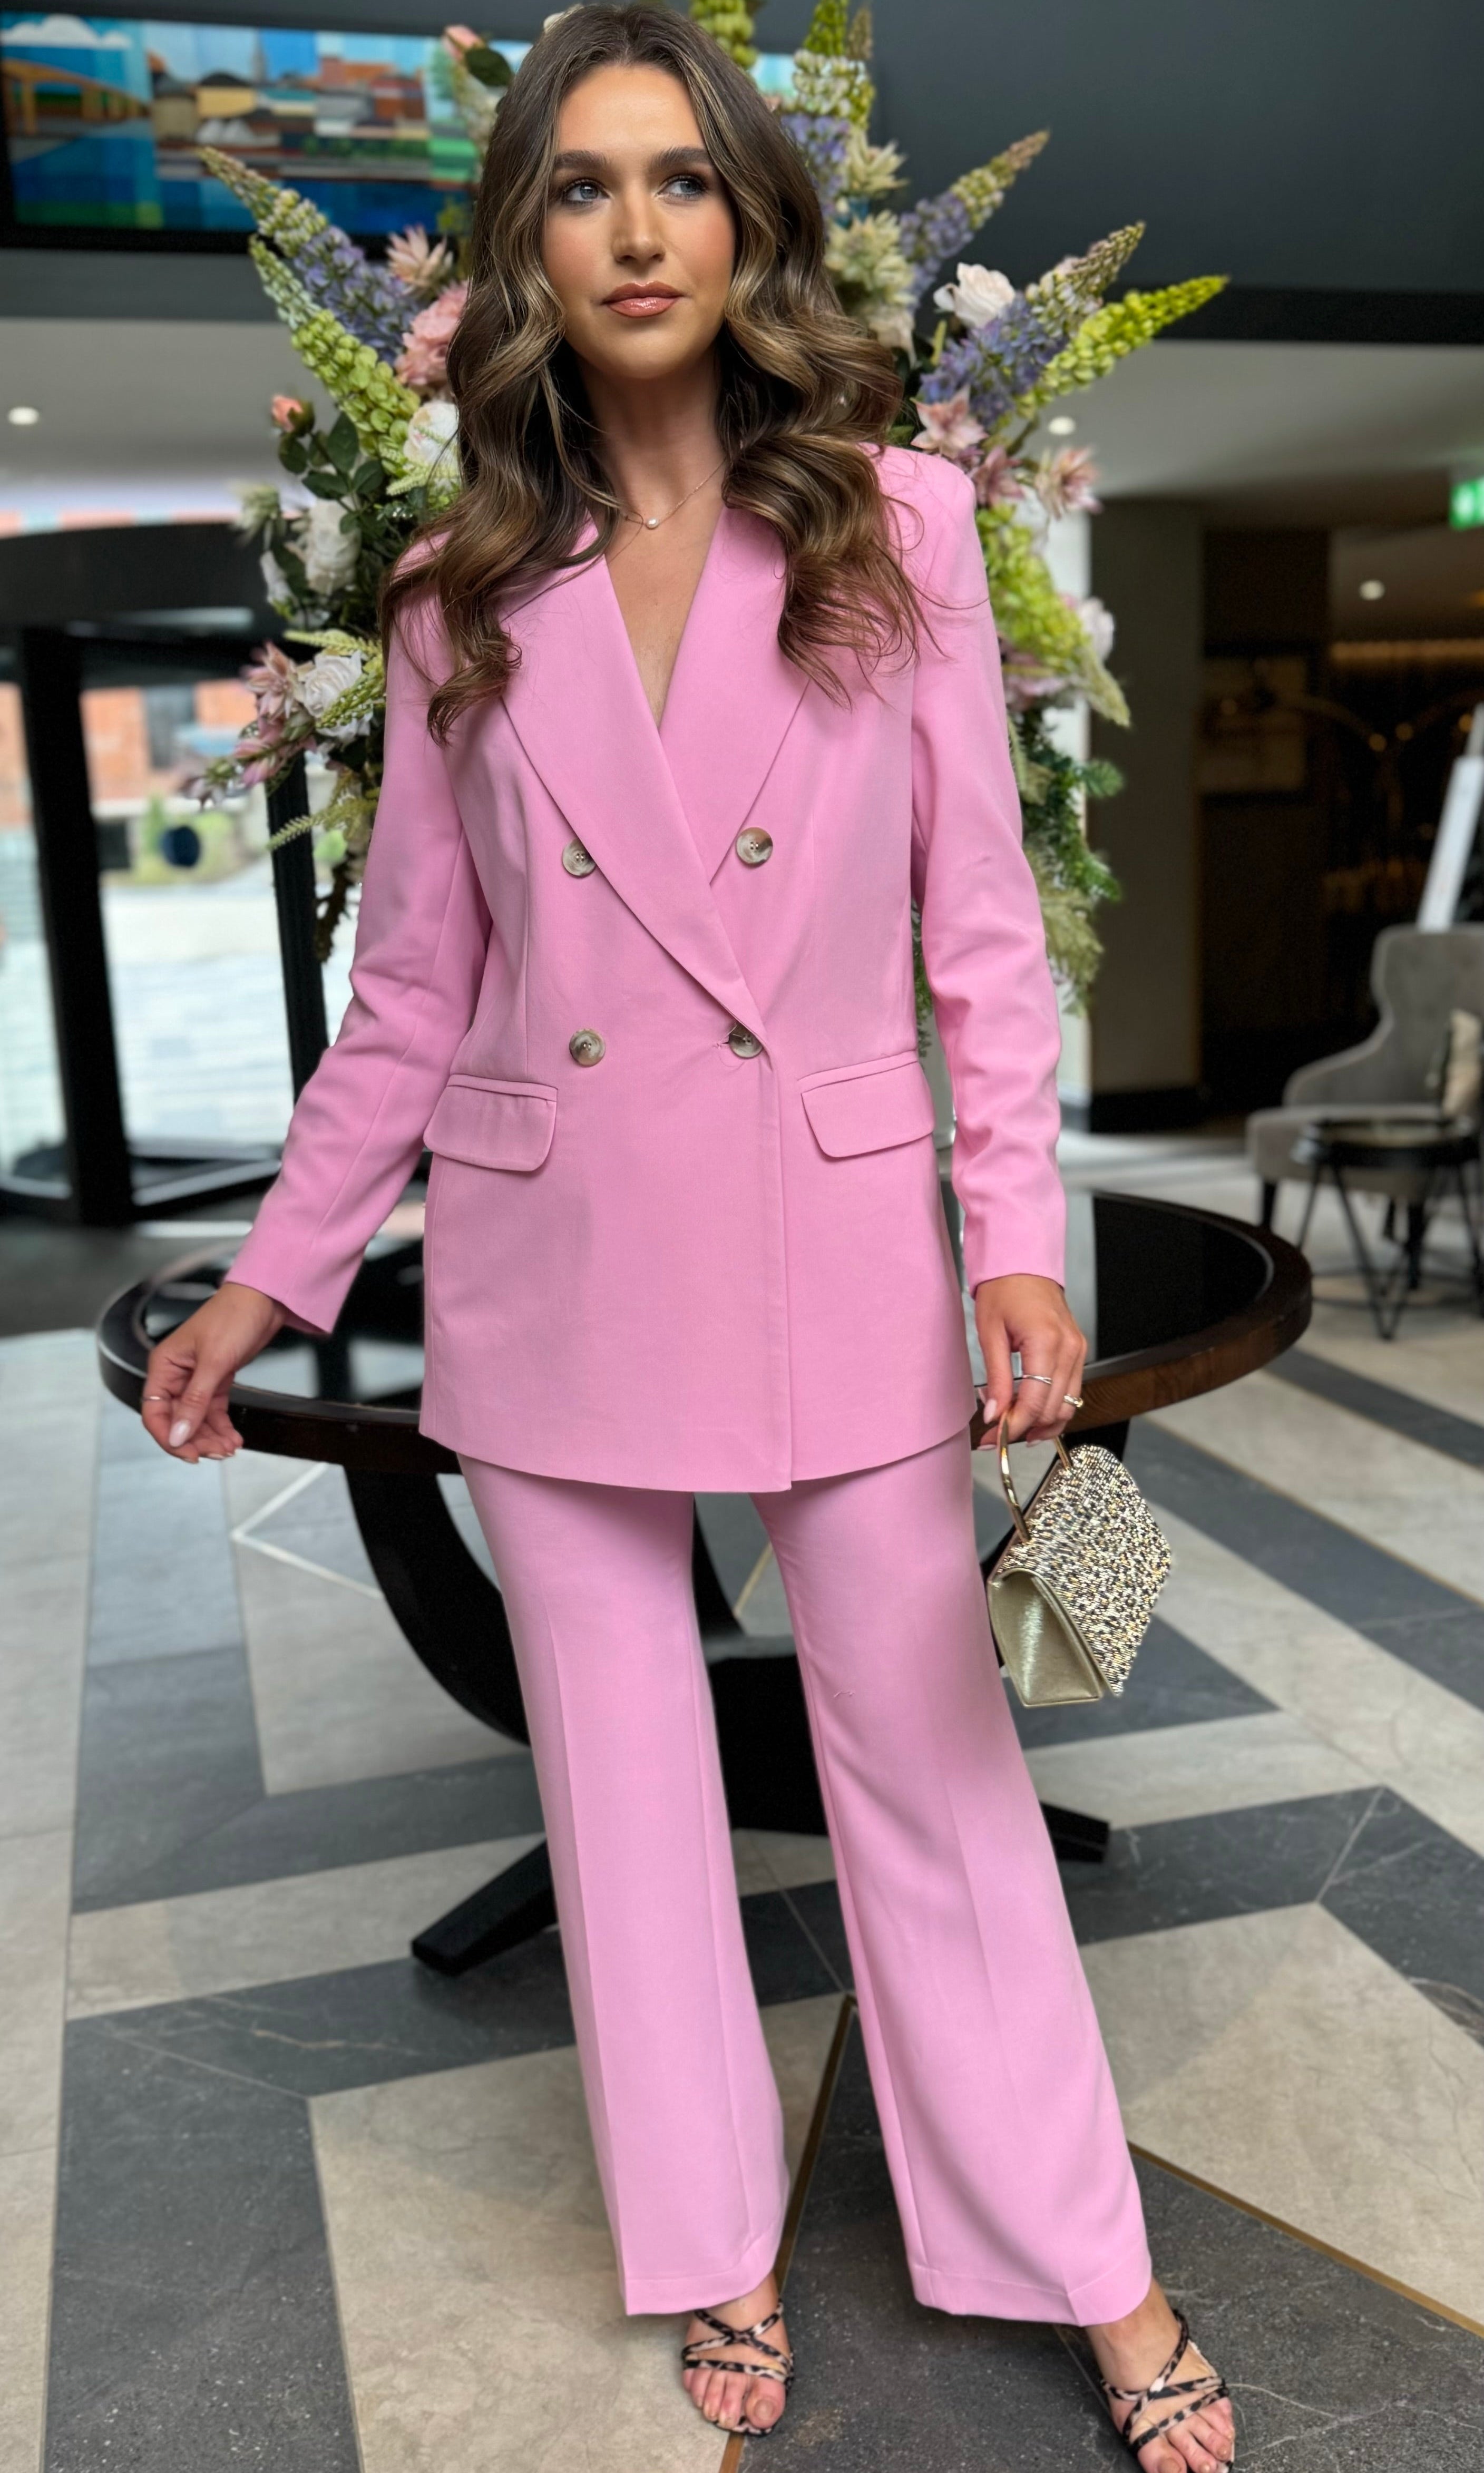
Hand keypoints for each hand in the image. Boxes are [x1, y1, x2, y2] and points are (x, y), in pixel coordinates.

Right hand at [140, 1280, 285, 1461]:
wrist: (264, 1300)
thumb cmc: (234, 1316)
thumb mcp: (214, 1362)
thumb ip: (195, 1401)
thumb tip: (178, 1434)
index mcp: (164, 1366)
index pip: (153, 1411)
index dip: (167, 1436)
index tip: (188, 1453)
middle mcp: (176, 1374)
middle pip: (176, 1419)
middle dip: (195, 1439)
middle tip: (216, 1452)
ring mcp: (196, 1378)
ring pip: (196, 1419)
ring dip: (211, 1436)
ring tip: (229, 1447)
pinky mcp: (216, 1380)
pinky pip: (213, 1411)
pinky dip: (222, 1427)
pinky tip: (233, 1437)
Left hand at [973, 1273, 1085, 1446]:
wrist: (1023, 1262)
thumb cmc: (1004, 1289)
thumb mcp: (990, 1333)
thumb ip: (995, 1379)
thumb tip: (993, 1415)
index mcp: (1046, 1342)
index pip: (1034, 1402)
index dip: (1013, 1426)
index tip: (992, 1439)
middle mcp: (1069, 1349)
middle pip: (1053, 1409)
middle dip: (1024, 1430)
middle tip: (996, 1438)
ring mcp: (1078, 1350)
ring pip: (1068, 1406)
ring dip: (1042, 1424)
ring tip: (1013, 1430)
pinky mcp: (1078, 1351)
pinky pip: (1071, 1391)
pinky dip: (1053, 1407)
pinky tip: (1031, 1413)